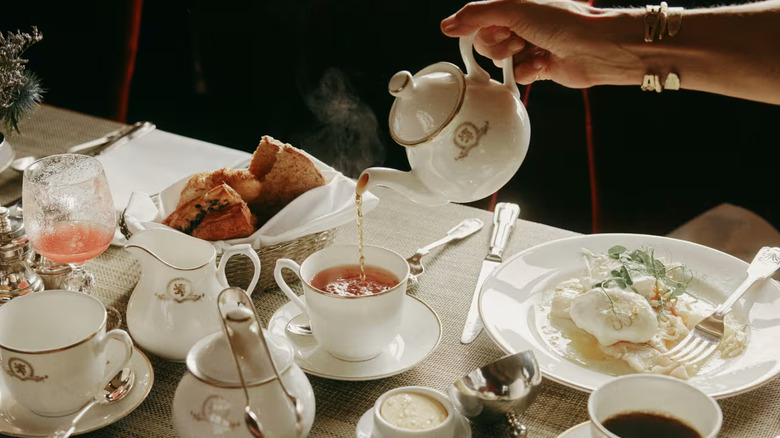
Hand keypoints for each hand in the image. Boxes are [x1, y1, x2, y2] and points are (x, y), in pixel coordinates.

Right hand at [441, 0, 639, 87]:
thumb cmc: (562, 21)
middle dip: (501, 46)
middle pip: (486, 45)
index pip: (478, 23)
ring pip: (502, 62)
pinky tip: (545, 63)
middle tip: (521, 40)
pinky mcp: (539, 67)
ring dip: (517, 59)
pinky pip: (518, 76)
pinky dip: (529, 71)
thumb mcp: (513, 9)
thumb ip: (477, 15)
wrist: (595, 46)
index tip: (502, 29)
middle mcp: (519, 25)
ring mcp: (529, 46)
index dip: (485, 31)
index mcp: (513, 7)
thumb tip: (446, 25)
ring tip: (537, 51)